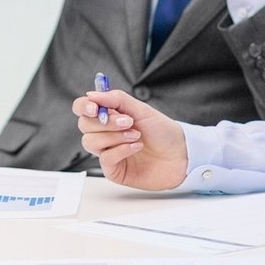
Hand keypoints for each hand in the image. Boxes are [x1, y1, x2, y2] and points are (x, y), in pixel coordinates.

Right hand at [72, 86, 189, 188]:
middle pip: (84, 125)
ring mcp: (108, 151)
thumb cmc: (163, 131)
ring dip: (113, 136)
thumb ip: (116, 99)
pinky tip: (136, 146)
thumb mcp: (141, 109)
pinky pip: (105, 158)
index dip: (84, 107)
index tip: (94, 108)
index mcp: (109, 115)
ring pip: (90, 142)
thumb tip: (92, 94)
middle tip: (127, 121)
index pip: (83, 108)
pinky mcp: (114, 169)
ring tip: (135, 135)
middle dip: (105, 122)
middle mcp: (105, 133)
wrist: (180, 154)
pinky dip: (121, 150)